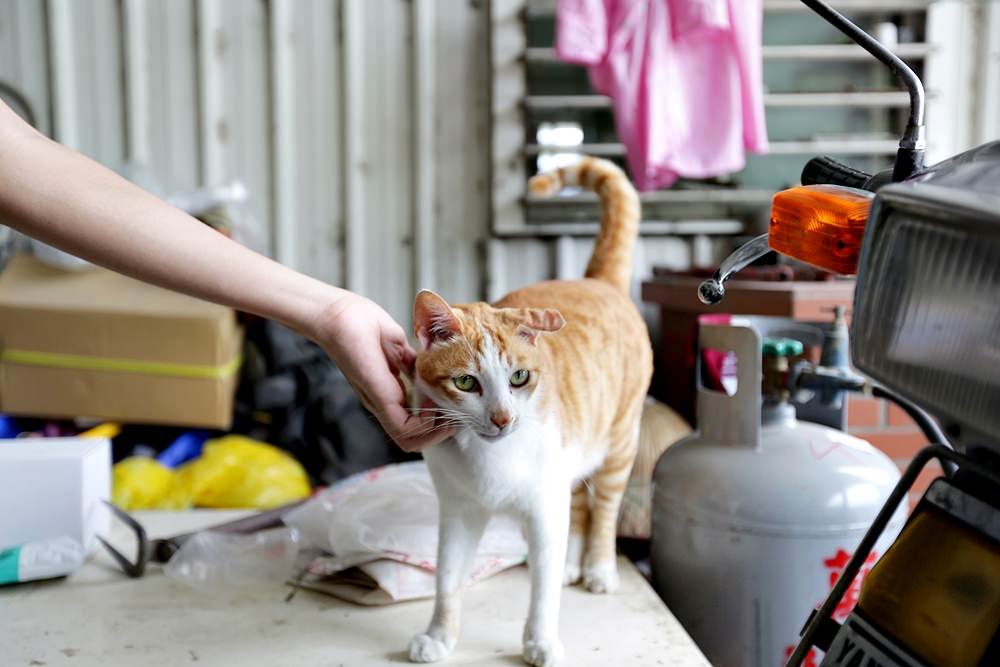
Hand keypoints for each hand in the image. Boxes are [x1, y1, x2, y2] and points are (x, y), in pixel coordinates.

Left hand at [312, 293, 452, 451]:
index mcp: (387, 391)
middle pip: (410, 440)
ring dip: (433, 434)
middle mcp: (381, 402)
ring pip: (407, 439)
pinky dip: (423, 424)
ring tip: (449, 419)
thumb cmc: (360, 322)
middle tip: (454, 421)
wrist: (337, 313)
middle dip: (437, 435)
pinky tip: (434, 408)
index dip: (434, 424)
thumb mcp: (398, 345)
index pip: (411, 424)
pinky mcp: (377, 395)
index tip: (451, 410)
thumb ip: (413, 362)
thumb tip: (430, 370)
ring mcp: (378, 401)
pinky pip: (401, 426)